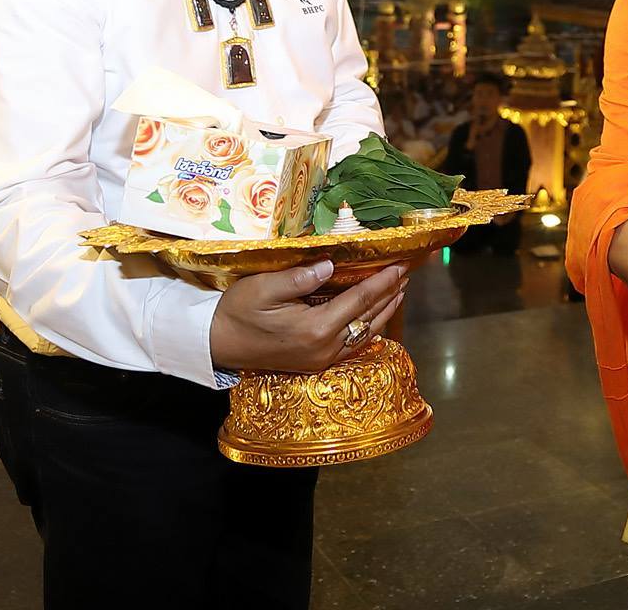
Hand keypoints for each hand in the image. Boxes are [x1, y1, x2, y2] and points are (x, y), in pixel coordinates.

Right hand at [209, 260, 407, 373]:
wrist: (218, 344)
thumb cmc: (237, 311)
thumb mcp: (263, 287)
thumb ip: (299, 277)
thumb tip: (330, 264)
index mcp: (315, 328)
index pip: (360, 300)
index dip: (383, 281)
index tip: (401, 263)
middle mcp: (325, 347)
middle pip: (369, 318)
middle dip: (391, 293)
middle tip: (408, 271)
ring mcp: (322, 359)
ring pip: (366, 334)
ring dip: (385, 311)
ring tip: (399, 290)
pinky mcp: (317, 363)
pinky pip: (354, 346)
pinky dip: (369, 327)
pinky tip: (375, 316)